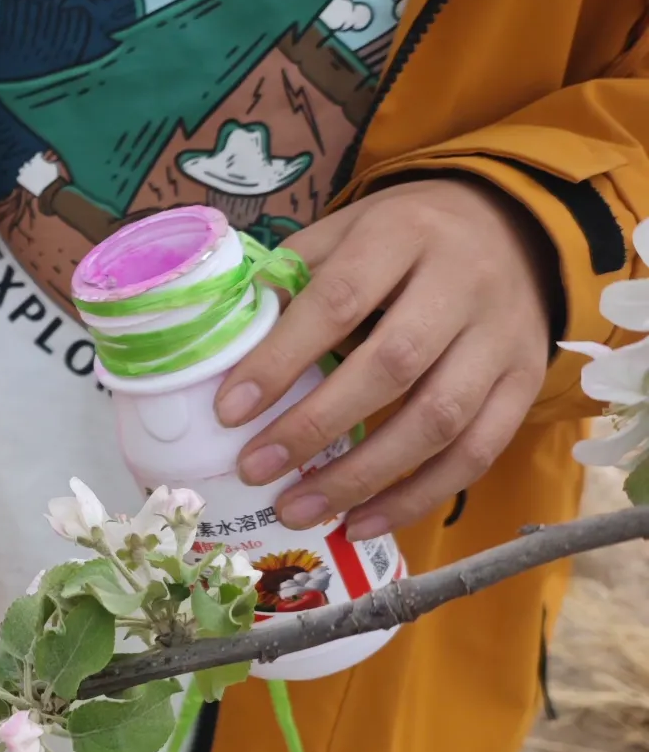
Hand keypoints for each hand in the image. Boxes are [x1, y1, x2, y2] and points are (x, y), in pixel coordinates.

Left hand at [214, 179, 554, 539]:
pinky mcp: (524, 385)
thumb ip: (291, 283)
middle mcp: (463, 285)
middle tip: (256, 469)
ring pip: (439, 420)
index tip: (230, 411)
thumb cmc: (401, 240)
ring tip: (299, 509)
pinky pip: (477, 453)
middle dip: (316, 426)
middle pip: (392, 365)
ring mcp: (502, 339)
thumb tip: (226, 351)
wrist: (510, 230)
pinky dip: (417, 497)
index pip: (339, 300)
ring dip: (363, 476)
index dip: (281, 359)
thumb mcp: (344, 234)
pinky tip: (360, 522)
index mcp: (404, 235)